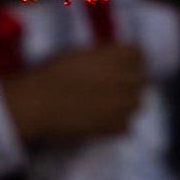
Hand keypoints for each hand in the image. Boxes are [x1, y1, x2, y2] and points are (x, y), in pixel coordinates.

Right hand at [0, 44, 146, 144]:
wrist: (37, 102)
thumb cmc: (51, 73)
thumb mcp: (79, 53)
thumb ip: (103, 56)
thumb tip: (112, 62)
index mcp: (119, 54)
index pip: (139, 54)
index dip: (128, 60)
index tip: (117, 66)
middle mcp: (128, 77)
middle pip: (142, 78)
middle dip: (129, 82)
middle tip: (108, 88)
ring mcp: (124, 103)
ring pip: (136, 103)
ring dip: (124, 104)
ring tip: (101, 105)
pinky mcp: (116, 126)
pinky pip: (126, 124)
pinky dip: (115, 124)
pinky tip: (97, 120)